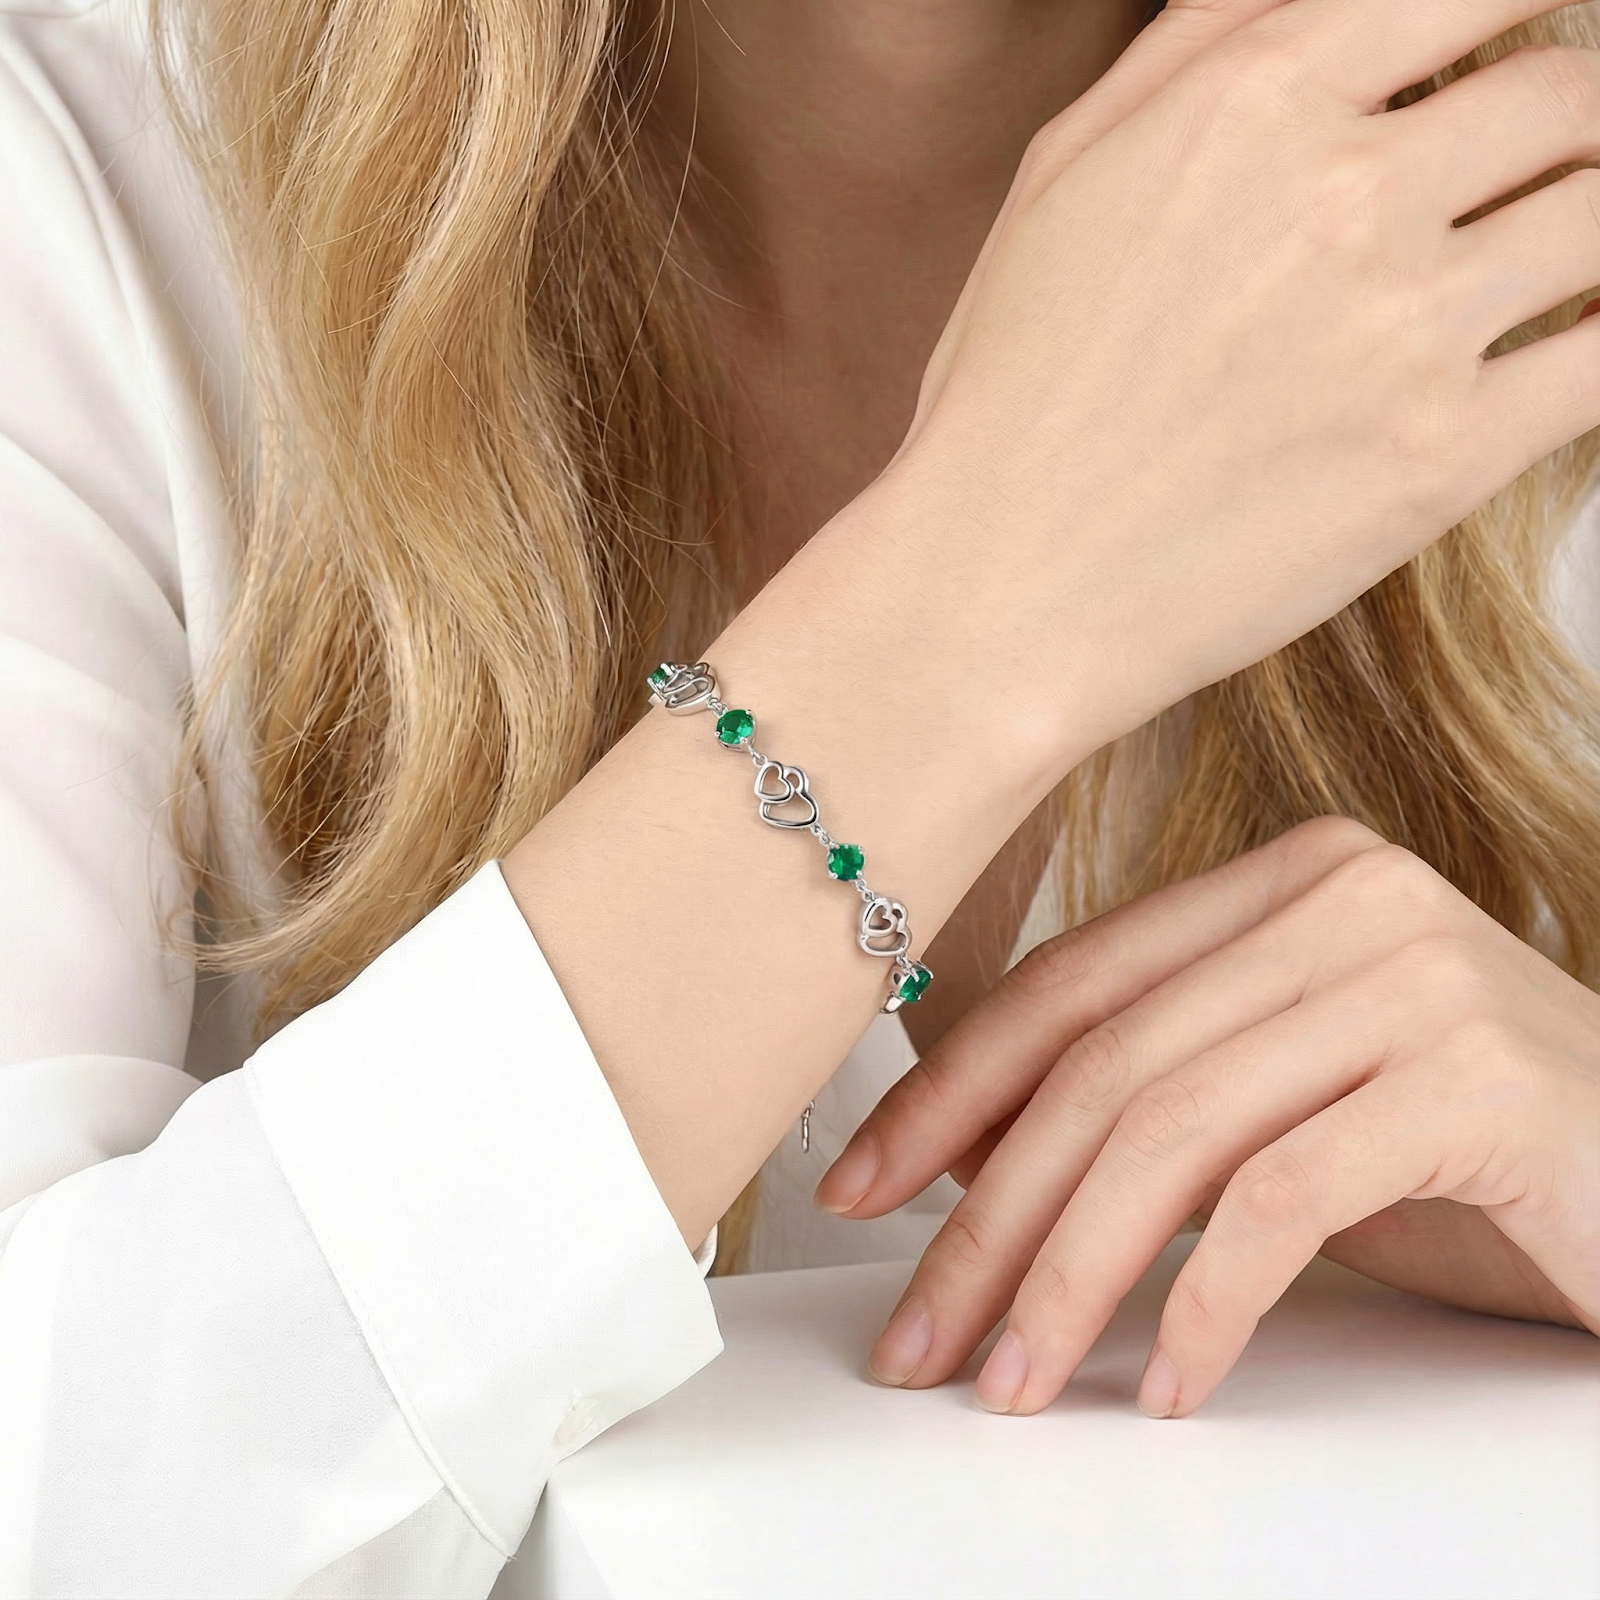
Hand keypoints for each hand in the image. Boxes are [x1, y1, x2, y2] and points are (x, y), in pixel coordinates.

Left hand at [814, 818, 1599, 1416]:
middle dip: (987, 1213)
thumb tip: (963, 1154)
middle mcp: (1342, 899)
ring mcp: (1415, 976)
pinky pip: (1286, 1198)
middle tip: (920, 1331)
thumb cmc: (1466, 1148)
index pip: (1069, 984)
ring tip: (1015, 1377)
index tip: (860, 1187)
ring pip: (1173, 1131)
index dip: (947, 1092)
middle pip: (1103, 1064)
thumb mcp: (1279, 1106)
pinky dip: (1207, 1302)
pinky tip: (1170, 1382)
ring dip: (1070, 1274)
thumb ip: (1149, 1098)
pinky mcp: (1478, 1079)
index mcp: (1280, 881)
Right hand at [859, 0, 1599, 758]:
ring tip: (1544, 270)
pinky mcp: (1443, 461)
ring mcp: (1403, 329)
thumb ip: (1193, 45)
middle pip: (1566, 98)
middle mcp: (1343, 194)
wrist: (1000, 588)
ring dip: (1591, 233)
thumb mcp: (1062, 177)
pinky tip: (1574, 349)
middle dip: (1569, 129)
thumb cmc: (1010, 396)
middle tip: (1537, 177)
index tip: (1539, 38)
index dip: (1532, 5)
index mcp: (1249, 104)